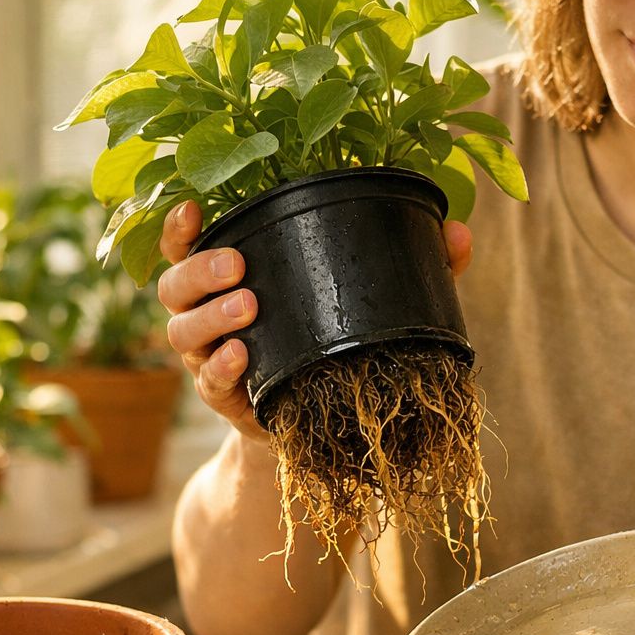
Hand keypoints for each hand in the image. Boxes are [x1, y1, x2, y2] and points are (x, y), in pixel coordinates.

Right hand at [157, 199, 473, 442]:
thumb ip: (412, 266)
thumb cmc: (338, 342)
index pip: (189, 243)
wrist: (322, 426)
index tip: (195, 208)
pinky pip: (208, 381)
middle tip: (239, 265)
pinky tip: (242, 356)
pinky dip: (221, 367)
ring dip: (209, 316)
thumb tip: (459, 234)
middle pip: (175, 285)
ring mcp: (208, 358)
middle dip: (200, 270)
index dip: (181, 225)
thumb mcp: (371, 299)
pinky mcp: (224, 399)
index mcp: (230, 276)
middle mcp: (207, 313)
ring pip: (180, 330)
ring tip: (246, 306)